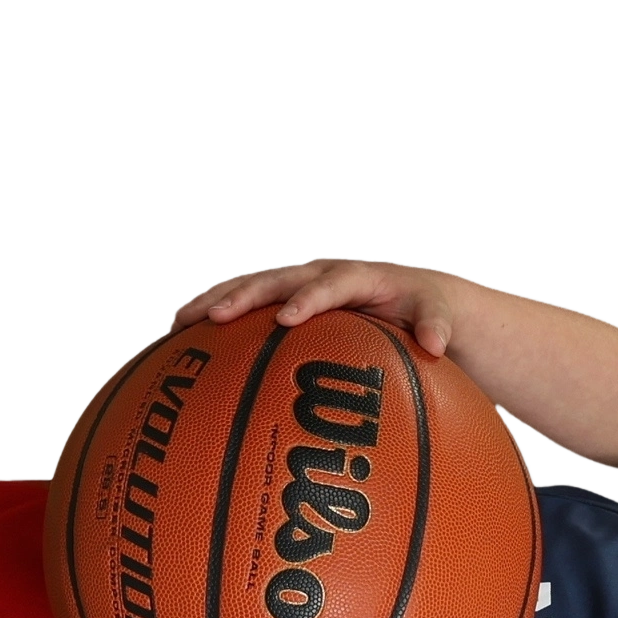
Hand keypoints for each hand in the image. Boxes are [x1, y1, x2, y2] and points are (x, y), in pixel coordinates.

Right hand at [169, 255, 460, 358]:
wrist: (411, 292)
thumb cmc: (423, 309)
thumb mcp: (436, 315)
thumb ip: (436, 325)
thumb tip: (438, 344)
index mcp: (357, 276)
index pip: (329, 283)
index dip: (307, 299)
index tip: (286, 319)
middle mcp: (321, 272)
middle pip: (275, 279)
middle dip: (243, 297)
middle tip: (213, 319)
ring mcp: (299, 282)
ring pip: (251, 286)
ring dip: (216, 301)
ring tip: (180, 323)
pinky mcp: (285, 297)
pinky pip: (246, 302)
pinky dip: (216, 314)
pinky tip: (183, 337)